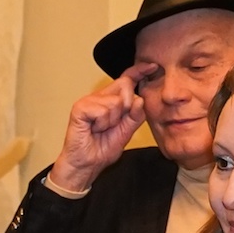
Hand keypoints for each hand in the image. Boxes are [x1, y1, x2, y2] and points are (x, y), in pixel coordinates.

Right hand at [45, 66, 152, 193]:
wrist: (86, 165)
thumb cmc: (101, 149)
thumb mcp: (126, 132)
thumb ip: (135, 116)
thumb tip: (140, 99)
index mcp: (111, 100)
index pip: (127, 80)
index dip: (139, 71)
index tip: (153, 66)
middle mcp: (100, 97)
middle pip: (124, 86)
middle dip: (127, 107)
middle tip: (114, 124)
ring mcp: (89, 101)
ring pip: (115, 101)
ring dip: (112, 120)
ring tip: (100, 129)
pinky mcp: (80, 107)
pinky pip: (103, 109)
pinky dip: (102, 122)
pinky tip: (94, 129)